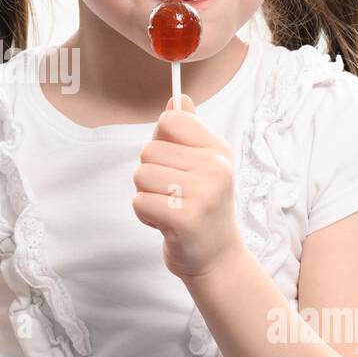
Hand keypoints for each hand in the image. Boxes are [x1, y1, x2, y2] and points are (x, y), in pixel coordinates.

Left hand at [132, 94, 246, 279]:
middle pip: (148, 151)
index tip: (174, 163)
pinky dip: (145, 215)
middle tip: (173, 194)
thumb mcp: (203, 165)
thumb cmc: (203, 207)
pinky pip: (139, 201)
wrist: (217, 258)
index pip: (170, 121)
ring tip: (170, 208)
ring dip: (147, 196)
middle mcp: (215, 167)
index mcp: (218, 149)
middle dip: (150, 175)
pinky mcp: (186, 219)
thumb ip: (189, 131)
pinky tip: (166, 224)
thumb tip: (178, 99)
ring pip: (141, 176)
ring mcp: (203, 193)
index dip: (160, 142)